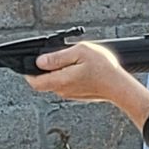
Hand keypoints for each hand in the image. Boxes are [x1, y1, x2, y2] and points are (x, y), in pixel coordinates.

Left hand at [23, 42, 142, 103]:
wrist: (120, 86)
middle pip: (44, 81)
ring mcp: (71, 94)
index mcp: (60, 80)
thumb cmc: (104, 68)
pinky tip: (81, 68)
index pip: (34, 82)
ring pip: (56, 82)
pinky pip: (67, 85)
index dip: (28, 72)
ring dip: (58, 71)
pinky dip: (68, 76)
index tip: (28, 63)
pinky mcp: (79, 95)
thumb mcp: (79, 52)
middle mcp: (62, 91)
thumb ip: (57, 57)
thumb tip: (39, 61)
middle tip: (54, 56)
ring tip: (72, 60)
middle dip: (44, 69)